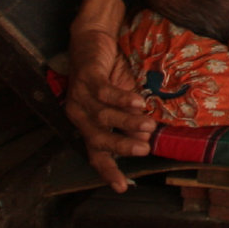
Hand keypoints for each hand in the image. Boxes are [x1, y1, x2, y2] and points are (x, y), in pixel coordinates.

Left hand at [64, 23, 152, 191]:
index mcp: (86, 125)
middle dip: (121, 146)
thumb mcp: (121, 103)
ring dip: (127, 122)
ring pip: (103, 116)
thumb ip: (130, 120)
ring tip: (149, 124)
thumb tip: (146, 138)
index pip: (95, 154)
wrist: (92, 40)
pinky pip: (104, 92)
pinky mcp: (86, 77)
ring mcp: (80, 96)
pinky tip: (139, 102)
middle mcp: (79, 115)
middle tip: (145, 149)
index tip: (123, 187)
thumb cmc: (108, 75)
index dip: (108, 171)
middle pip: (97, 138)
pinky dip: (121, 99)